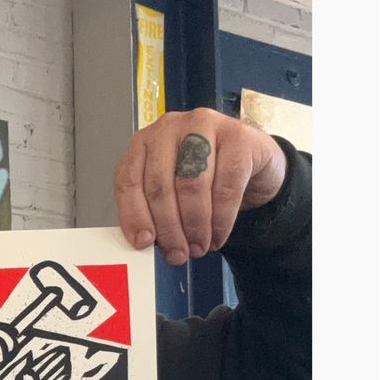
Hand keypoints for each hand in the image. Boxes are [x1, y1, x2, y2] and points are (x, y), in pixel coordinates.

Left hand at [114, 108, 287, 264]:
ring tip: (198, 247)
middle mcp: (169, 128)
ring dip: (194, 225)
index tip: (143, 244)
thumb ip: (152, 211)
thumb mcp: (169, 193)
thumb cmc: (202, 179)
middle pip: (160, 185)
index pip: (128, 180)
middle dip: (168, 228)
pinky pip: (225, 185)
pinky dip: (221, 219)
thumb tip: (145, 243)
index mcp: (143, 143)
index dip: (134, 216)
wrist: (251, 161)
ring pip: (191, 185)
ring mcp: (204, 126)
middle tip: (177, 254)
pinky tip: (217, 235)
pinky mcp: (238, 135)